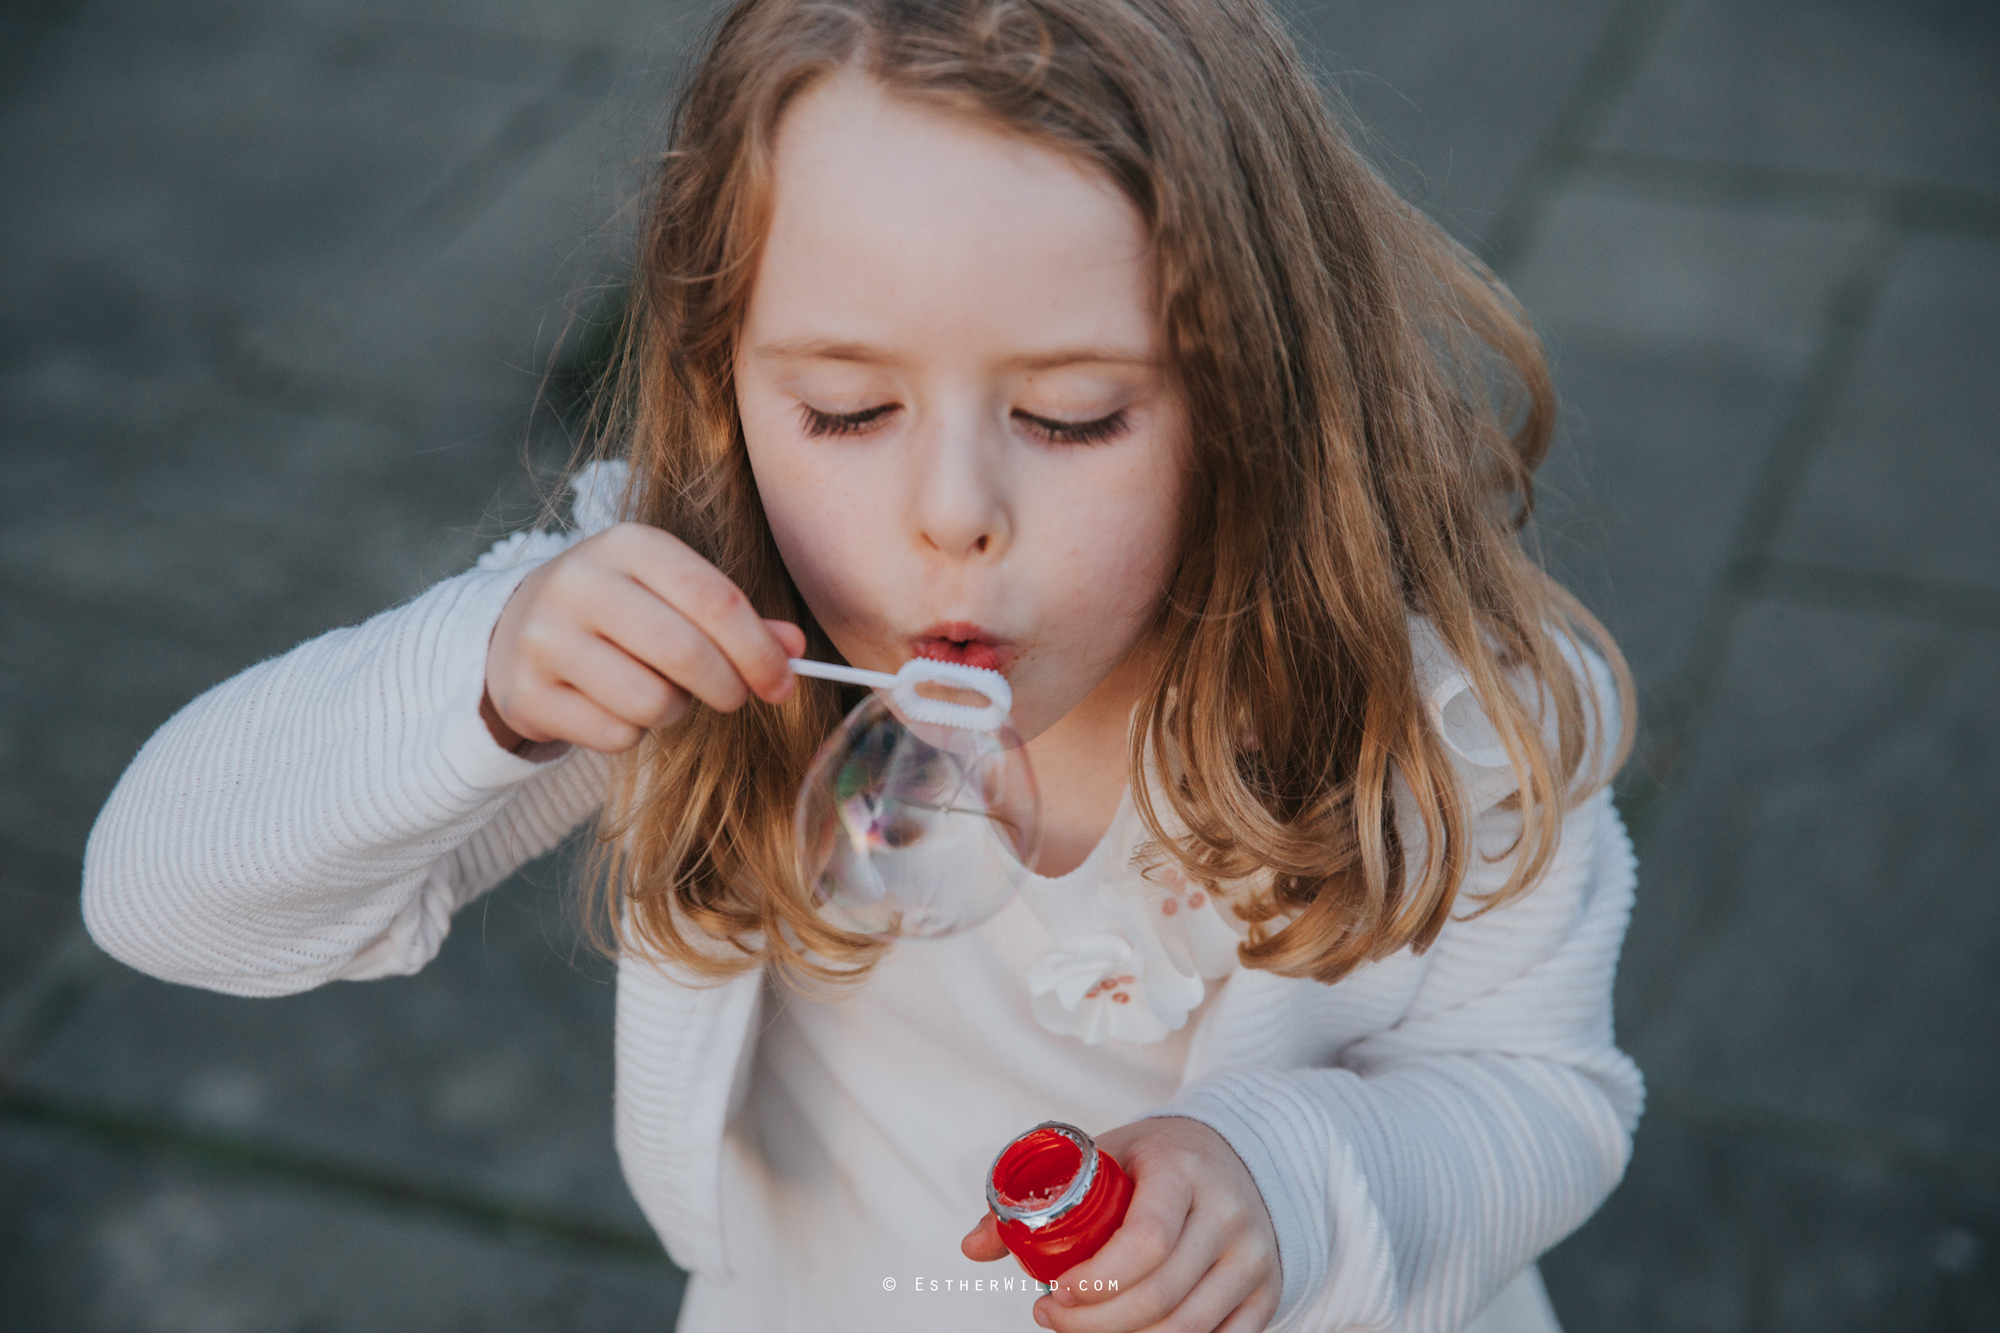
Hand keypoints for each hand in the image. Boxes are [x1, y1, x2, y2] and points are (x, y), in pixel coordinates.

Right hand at [481, 522, 804, 753]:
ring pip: (651, 702)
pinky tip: (615, 705)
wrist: (517, 628)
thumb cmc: (621, 611)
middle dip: (728, 687)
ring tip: (659, 691)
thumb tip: (795, 649)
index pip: (714, 599)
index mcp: (628, 545)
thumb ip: (736, 617)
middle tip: (735, 696)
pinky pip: (616, 734)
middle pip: (685, 653)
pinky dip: (632, 731)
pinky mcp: (527, 693)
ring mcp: (546, 638)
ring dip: (674, 710)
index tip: (782, 682)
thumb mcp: (672, 594)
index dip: (759, 649)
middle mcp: (580, 582)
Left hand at [961, 1117, 1280, 1332]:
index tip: (1053, 1294)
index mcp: (1182, 1170)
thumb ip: (1037, 1200)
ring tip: (1082, 1327)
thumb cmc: (1157, 1159)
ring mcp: (1253, 1255)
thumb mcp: (1101, 1156)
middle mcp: (1227, 1213)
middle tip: (1052, 1317)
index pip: (1145, 1241)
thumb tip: (971, 1247)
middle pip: (1160, 1295)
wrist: (1240, 1154)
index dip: (1096, 1282)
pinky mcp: (1266, 1289)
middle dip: (1095, 1322)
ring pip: (1188, 1326)